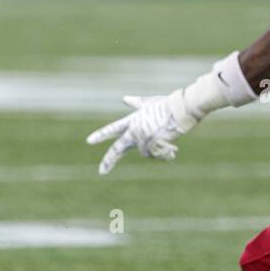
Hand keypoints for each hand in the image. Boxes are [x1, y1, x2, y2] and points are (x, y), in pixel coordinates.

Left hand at [86, 90, 201, 175]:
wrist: (180, 108)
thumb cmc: (168, 105)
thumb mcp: (149, 104)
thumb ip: (136, 104)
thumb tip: (124, 98)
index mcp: (131, 121)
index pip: (112, 129)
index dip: (100, 135)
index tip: (89, 141)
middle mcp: (134, 130)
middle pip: (117, 149)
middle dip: (109, 161)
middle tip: (101, 171)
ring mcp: (142, 137)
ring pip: (145, 154)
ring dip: (157, 152)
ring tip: (169, 145)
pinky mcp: (152, 142)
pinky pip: (156, 156)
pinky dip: (165, 155)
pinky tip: (173, 150)